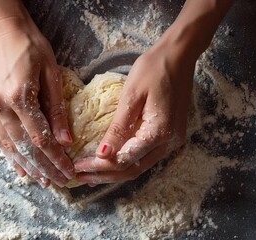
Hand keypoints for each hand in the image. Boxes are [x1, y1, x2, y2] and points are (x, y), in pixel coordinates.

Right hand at [0, 10, 73, 186]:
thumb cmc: (30, 47)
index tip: (69, 171)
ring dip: (27, 165)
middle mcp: (1, 106)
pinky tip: (19, 166)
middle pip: (25, 147)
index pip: (41, 138)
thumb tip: (66, 140)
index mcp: (19, 96)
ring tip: (42, 180)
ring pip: (10, 146)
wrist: (2, 32)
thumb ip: (57, 109)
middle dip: (44, 167)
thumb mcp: (51, 73)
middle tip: (59, 182)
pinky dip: (10, 154)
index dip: (56, 158)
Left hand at [75, 38, 194, 183]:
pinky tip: (109, 163)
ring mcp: (172, 142)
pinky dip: (125, 162)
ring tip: (89, 174)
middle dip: (104, 175)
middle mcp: (169, 143)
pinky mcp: (169, 137)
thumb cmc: (153, 69)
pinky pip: (145, 156)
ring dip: (113, 173)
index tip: (77, 167)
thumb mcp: (131, 96)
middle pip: (132, 170)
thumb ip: (118, 128)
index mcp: (159, 131)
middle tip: (78, 176)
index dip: (99, 167)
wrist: (178, 56)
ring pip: (139, 166)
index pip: (124, 160)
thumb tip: (102, 155)